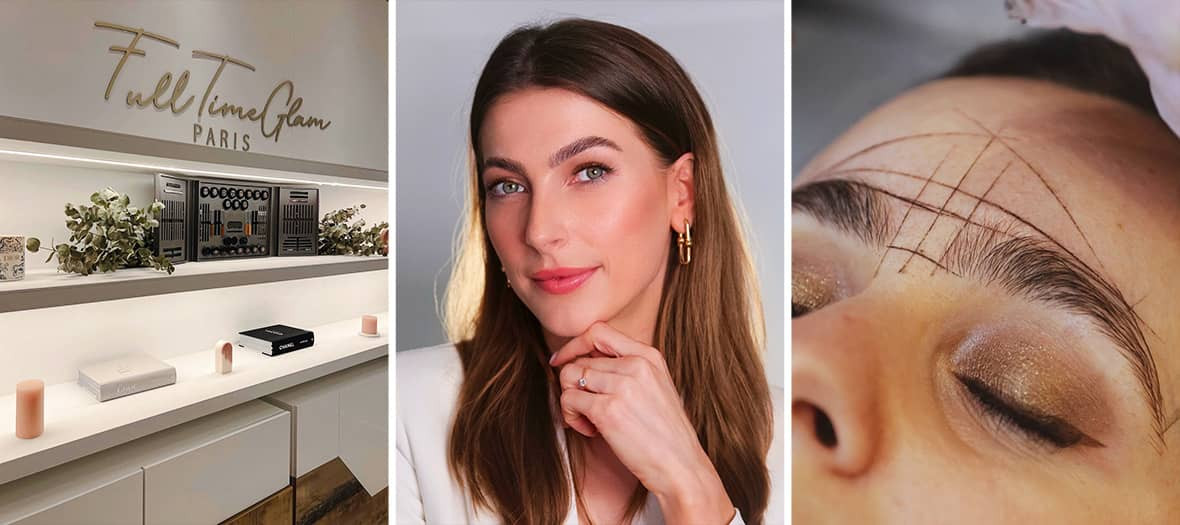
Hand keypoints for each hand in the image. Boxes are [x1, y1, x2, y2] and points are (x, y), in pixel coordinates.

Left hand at [550, 322, 734, 523]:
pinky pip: (569, 400)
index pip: (598, 331)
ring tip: (588, 420)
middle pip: (578, 360)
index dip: (574, 345)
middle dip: (575, 386)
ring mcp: (622, 386)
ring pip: (568, 377)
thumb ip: (627, 368)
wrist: (680, 465)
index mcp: (648, 356)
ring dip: (571, 401)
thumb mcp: (655, 386)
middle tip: (587, 410)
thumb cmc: (665, 433)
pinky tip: (591, 430)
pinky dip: (571, 417)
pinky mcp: (608, 410)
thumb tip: (583, 360)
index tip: (563, 361)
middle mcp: (635, 365)